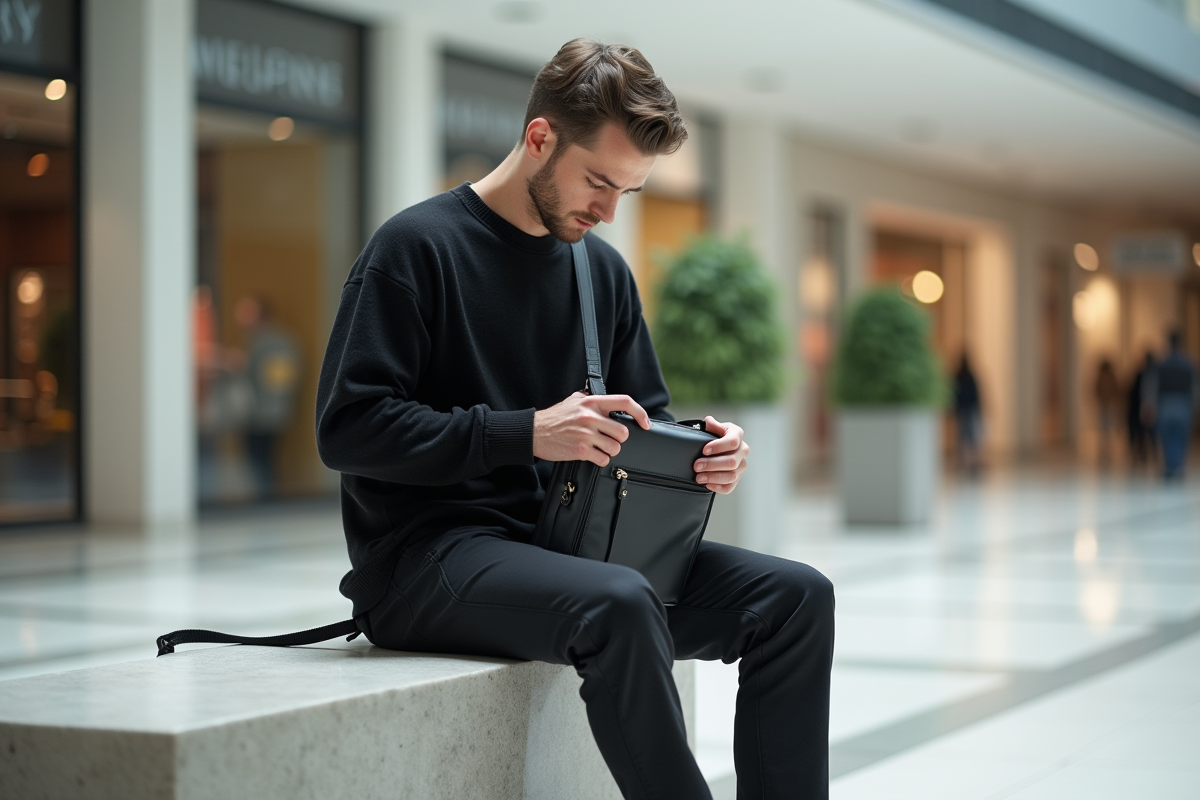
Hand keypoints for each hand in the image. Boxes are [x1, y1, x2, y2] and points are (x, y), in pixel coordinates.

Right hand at [533, 393, 651, 466]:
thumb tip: (610, 403)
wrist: (534, 432)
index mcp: (591, 402)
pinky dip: (600, 459)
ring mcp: (586, 434)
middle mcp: (590, 416)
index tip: (646, 423)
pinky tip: (591, 455)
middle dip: (619, 438)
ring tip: (598, 447)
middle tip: (609, 438)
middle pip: (623, 432)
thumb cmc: (555, 417)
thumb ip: (591, 399)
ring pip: (615, 448)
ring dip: (610, 450)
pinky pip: (603, 459)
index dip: (640, 413)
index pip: (624, 402)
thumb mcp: (573, 400)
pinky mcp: (581, 450)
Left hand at [693, 417, 748, 494]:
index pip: (733, 442)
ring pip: (731, 475)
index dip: (718, 447)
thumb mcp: (712, 428)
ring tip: (699, 477)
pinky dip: (718, 487)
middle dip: (712, 465)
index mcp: (737, 435)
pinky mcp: (736, 478)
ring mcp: (741, 465)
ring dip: (713, 477)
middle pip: (732, 462)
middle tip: (696, 466)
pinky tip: (707, 484)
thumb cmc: (713, 436)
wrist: (716, 446)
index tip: (704, 450)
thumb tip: (709, 422)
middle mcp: (743, 450)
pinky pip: (730, 486)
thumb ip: (711, 425)